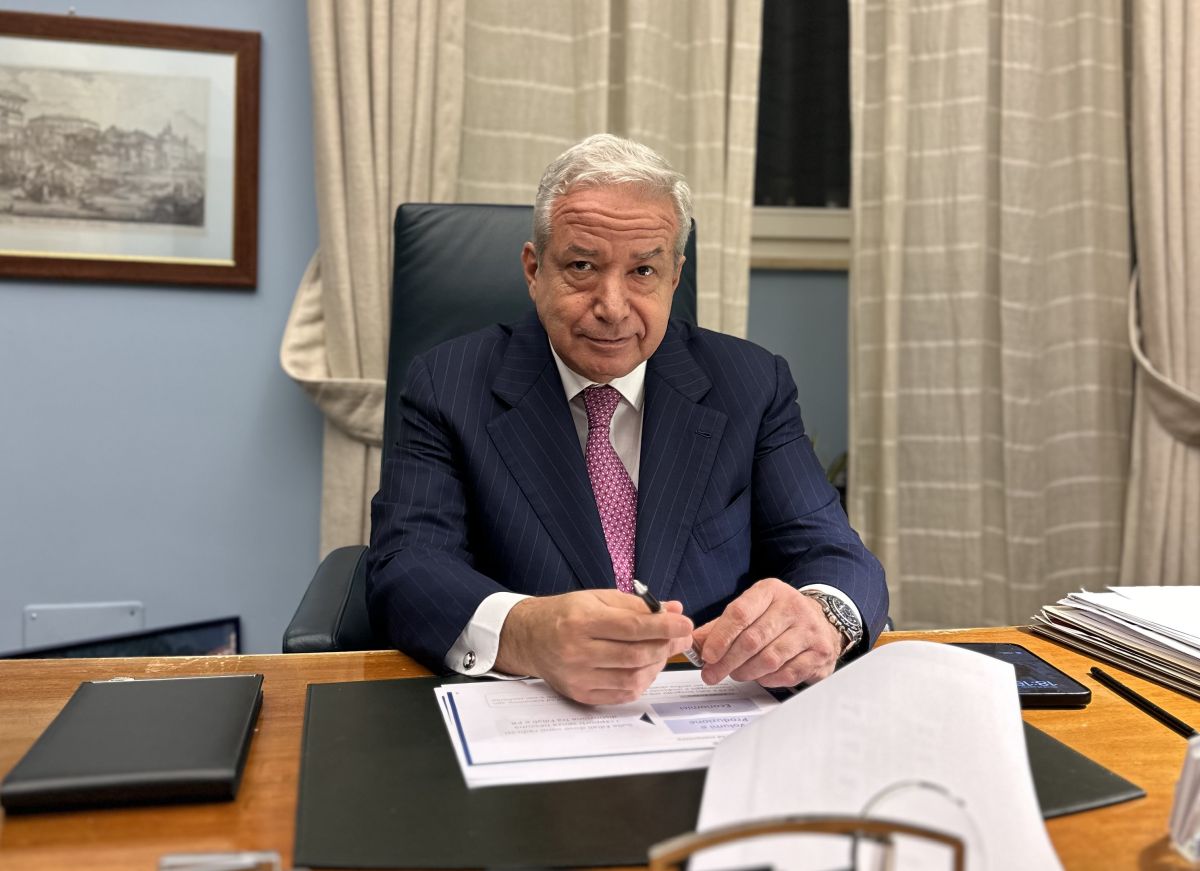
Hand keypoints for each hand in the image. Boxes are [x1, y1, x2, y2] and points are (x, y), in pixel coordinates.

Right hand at [496, 589, 694, 704]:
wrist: (529, 637)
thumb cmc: (565, 614)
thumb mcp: (597, 598)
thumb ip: (636, 605)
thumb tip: (672, 610)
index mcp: (582, 621)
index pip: (632, 626)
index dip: (664, 626)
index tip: (685, 623)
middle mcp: (578, 651)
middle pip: (636, 654)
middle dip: (666, 646)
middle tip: (681, 637)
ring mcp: (578, 676)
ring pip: (633, 677)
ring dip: (657, 665)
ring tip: (662, 651)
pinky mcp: (580, 694)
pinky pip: (623, 694)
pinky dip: (642, 681)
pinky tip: (645, 668)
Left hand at [691, 578, 842, 687]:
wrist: (820, 620)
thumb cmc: (778, 616)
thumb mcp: (752, 609)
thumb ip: (722, 625)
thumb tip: (696, 643)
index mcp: (771, 591)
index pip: (740, 613)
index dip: (720, 637)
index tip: (708, 655)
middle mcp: (792, 607)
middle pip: (753, 640)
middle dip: (727, 661)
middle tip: (712, 674)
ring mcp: (809, 630)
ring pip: (769, 659)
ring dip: (746, 672)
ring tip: (735, 674)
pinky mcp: (819, 653)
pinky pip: (787, 673)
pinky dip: (767, 679)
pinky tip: (759, 676)